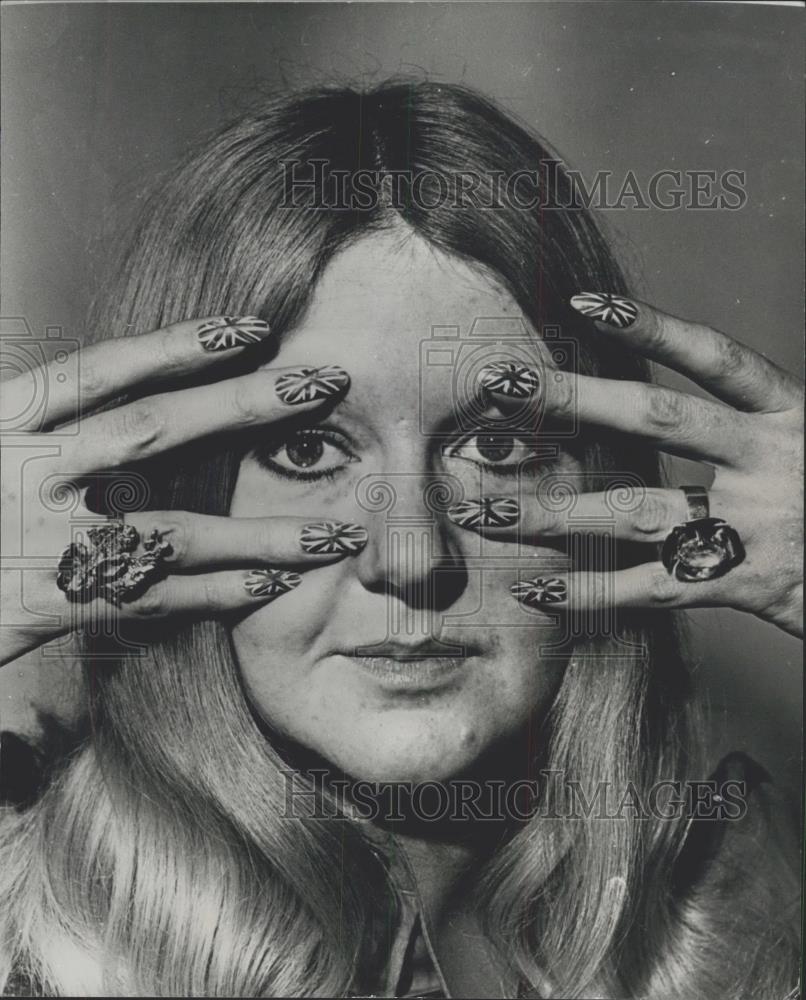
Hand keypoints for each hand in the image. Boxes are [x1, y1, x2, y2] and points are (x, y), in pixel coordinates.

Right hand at [0, 316, 366, 664]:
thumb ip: (48, 424)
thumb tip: (127, 401)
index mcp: (2, 420)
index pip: (101, 370)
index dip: (179, 345)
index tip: (252, 329)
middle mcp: (20, 469)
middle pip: (152, 430)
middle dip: (244, 406)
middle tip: (326, 384)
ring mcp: (34, 540)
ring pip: (171, 529)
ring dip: (260, 530)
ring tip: (336, 530)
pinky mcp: (40, 608)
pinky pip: (150, 599)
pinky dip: (216, 593)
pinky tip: (274, 585)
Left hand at [457, 294, 803, 637]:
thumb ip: (752, 427)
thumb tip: (666, 411)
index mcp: (795, 417)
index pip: (717, 358)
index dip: (652, 326)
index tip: (584, 305)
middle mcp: (774, 461)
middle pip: (659, 420)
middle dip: (574, 399)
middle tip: (501, 384)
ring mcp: (758, 525)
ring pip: (636, 509)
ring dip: (555, 509)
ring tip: (485, 505)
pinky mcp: (747, 586)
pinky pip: (650, 589)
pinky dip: (589, 591)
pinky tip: (534, 587)